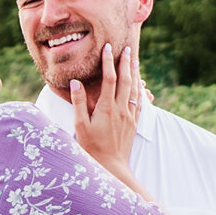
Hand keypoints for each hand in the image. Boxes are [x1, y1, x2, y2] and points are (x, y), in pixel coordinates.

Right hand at [71, 43, 141, 170]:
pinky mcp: (134, 123)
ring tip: (134, 61)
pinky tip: (140, 84)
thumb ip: (79, 103)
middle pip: (126, 81)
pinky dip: (140, 90)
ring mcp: (129, 116)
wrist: (111, 166)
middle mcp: (121, 110)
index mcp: (107, 108)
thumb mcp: (80, 126)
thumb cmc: (92, 147)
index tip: (108, 48)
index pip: (109, 79)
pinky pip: (139, 102)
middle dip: (125, 63)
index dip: (109, 62)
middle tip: (126, 48)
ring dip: (134, 74)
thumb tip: (75, 83)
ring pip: (135, 90)